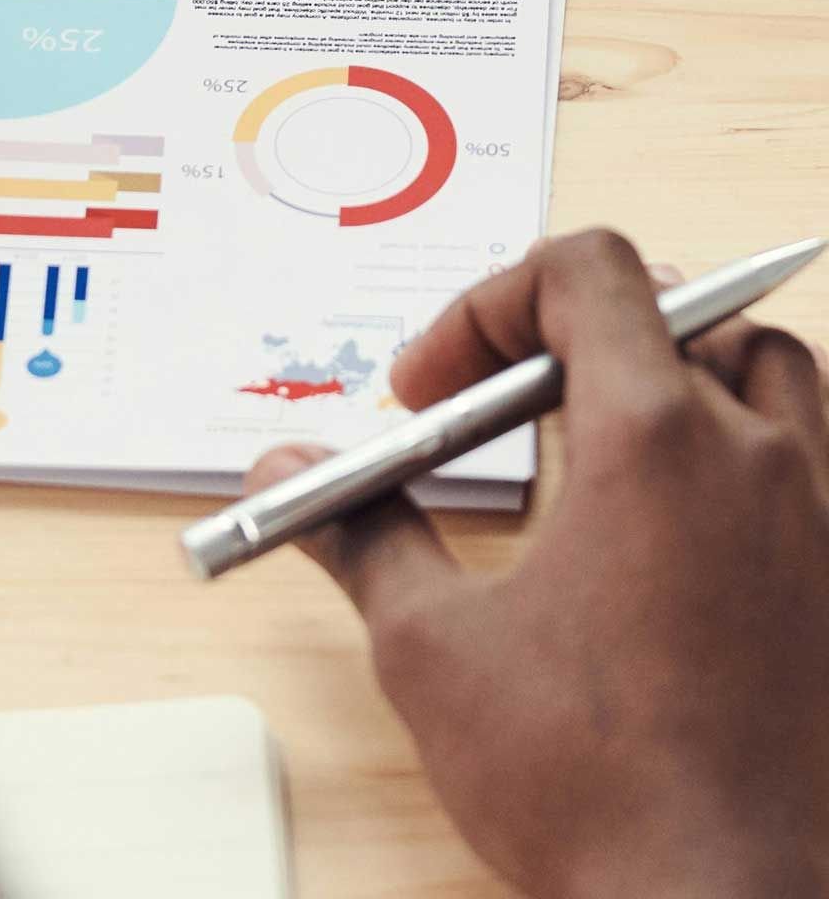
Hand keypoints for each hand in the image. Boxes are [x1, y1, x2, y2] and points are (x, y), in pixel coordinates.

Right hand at [249, 230, 828, 898]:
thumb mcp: (433, 647)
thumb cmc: (596, 790)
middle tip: (497, 411)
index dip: (489, 304)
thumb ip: (360, 532)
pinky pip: (813, 466)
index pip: (587, 270)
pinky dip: (741, 457)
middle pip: (677, 309)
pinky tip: (671, 534)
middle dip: (569, 335)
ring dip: (677, 377)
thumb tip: (285, 476)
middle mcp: (761, 460)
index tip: (434, 388)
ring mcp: (824, 525)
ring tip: (597, 446)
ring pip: (768, 374)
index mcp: (656, 440)